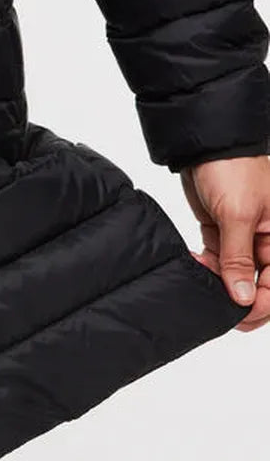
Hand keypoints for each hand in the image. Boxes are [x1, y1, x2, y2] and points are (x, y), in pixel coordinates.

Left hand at [182, 155, 269, 331]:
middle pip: (261, 284)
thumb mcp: (238, 215)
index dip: (262, 303)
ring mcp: (246, 238)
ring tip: (202, 277)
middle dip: (240, 299)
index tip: (241, 314)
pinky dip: (209, 267)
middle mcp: (269, 241)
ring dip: (220, 282)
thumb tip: (244, 296)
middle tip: (217, 307)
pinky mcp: (223, 232)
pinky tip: (196, 263)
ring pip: (237, 275)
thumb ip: (239, 258)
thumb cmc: (233, 169)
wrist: (204, 146)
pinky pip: (220, 260)